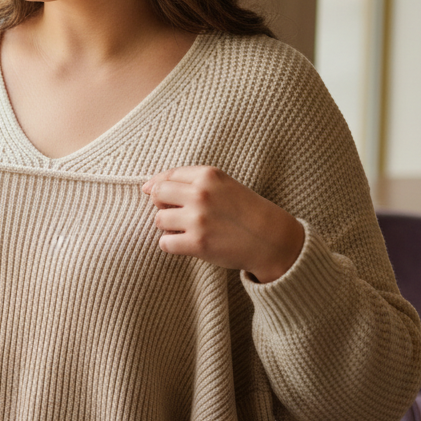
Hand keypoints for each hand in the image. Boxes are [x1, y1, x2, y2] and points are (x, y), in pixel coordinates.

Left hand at [142, 166, 304, 282]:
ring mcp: (197, 219)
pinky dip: (172, 245)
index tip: (160, 196)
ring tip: (188, 230)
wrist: (272, 240)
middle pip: (157, 194)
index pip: (167, 176)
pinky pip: (165, 243)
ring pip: (159, 219)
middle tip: (178, 214)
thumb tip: (148, 187)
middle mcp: (200, 194)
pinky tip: (188, 244)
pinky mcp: (197, 243)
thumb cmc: (246, 212)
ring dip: (169, 226)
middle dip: (162, 205)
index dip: (159, 186)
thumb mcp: (225, 185)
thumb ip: (191, 182)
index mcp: (208, 175)